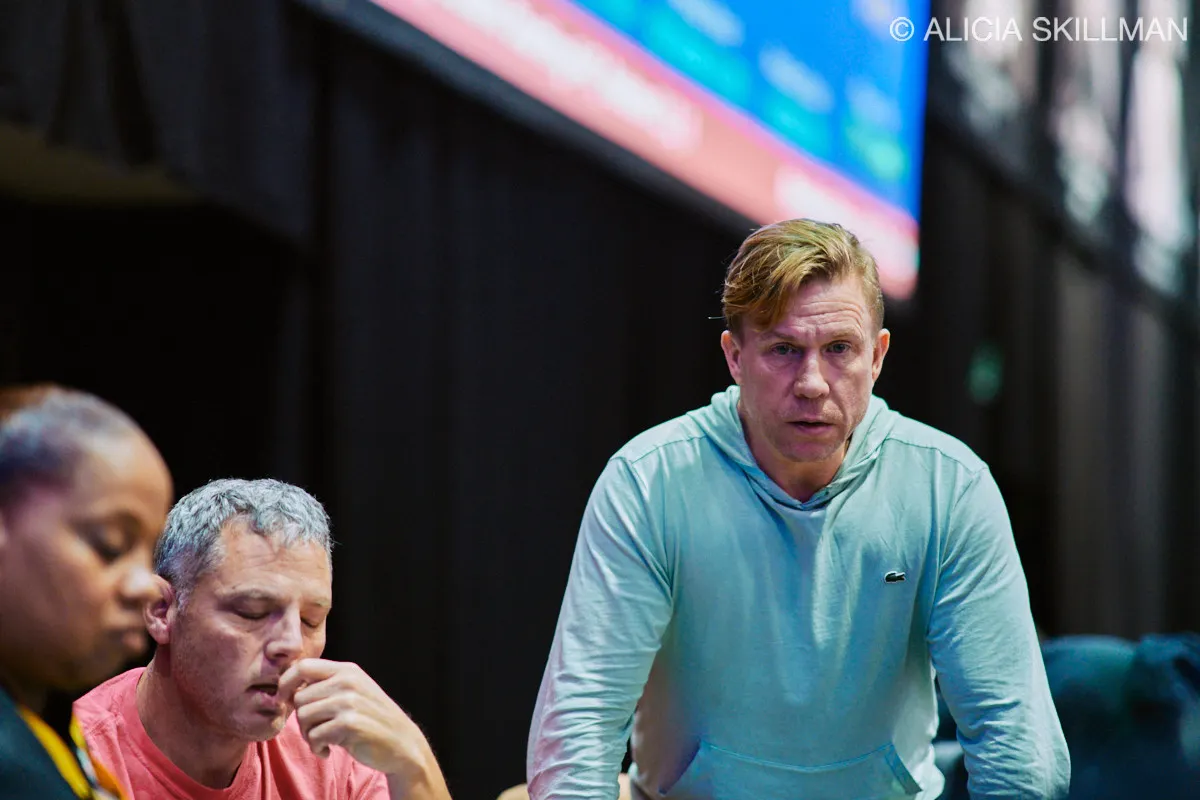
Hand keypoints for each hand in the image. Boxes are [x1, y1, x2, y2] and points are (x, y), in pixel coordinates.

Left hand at [278, 658, 446, 794]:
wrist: (402, 743)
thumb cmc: (371, 719)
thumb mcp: (354, 692)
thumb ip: (327, 685)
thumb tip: (287, 688)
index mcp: (347, 670)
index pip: (303, 666)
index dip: (285, 682)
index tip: (284, 699)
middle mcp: (348, 682)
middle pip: (299, 697)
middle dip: (301, 719)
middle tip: (315, 731)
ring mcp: (350, 701)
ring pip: (303, 717)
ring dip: (308, 735)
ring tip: (322, 740)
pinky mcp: (350, 723)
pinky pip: (314, 736)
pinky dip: (316, 747)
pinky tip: (328, 750)